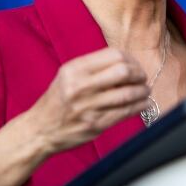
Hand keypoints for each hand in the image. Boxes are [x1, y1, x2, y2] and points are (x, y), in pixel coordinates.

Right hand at [0, 48, 148, 185]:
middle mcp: (81, 86)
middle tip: (142, 78)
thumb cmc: (57, 100)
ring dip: (142, 91)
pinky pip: (125, 113)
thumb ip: (93, 68)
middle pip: (123, 72)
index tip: (134, 65)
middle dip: (139, 74)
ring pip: (127, 94)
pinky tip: (144, 103)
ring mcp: (88, 107)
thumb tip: (126, 63)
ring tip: (145, 91)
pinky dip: (140, 106)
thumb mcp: (68, 76)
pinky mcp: (95, 124)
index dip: (130, 59)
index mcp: (75, 70)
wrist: (40, 129)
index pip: (113, 55)